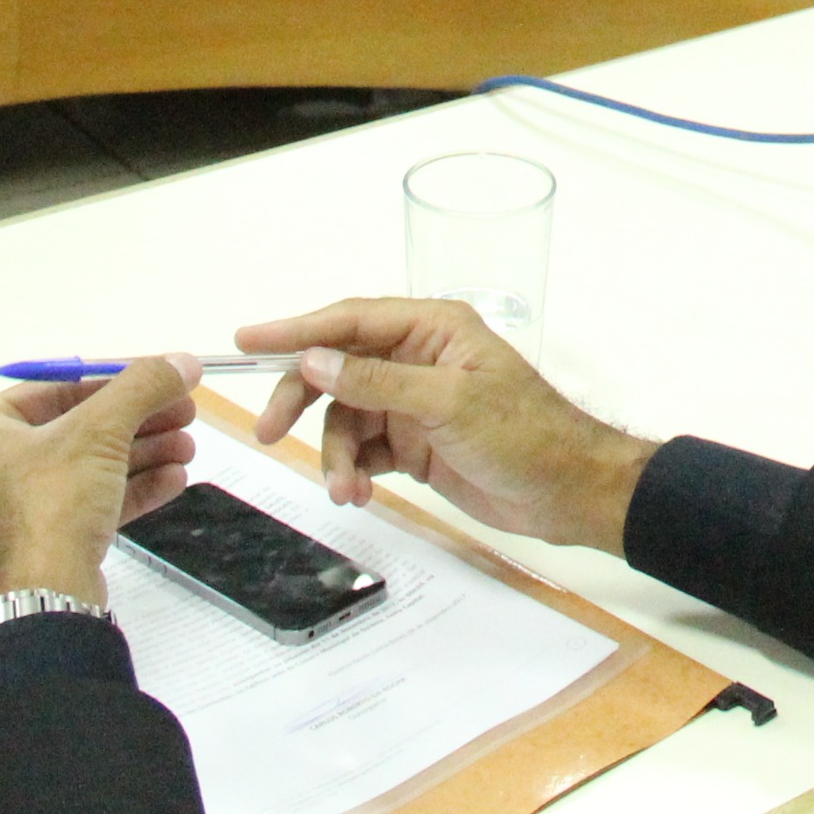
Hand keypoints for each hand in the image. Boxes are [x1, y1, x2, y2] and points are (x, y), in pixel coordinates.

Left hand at [0, 354, 203, 604]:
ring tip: (188, 448)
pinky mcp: (40, 542)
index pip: (55, 388)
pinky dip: (129, 489)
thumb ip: (143, 387)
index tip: (162, 379)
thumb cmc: (51, 503)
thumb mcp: (100, 432)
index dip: (116, 380)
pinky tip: (173, 480)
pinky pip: (86, 503)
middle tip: (185, 414)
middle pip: (76, 427)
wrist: (42, 602)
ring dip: (142, 454)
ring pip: (87, 467)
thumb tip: (185, 360)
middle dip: (138, 421)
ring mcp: (12, 509)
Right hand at [236, 298, 657, 550]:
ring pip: (346, 418)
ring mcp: (414, 404)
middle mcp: (417, 358)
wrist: (568, 491)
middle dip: (302, 400)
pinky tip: (356, 493)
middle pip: (337, 369)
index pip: (350, 320)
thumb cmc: (525, 435)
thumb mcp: (449, 404)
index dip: (296, 329)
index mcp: (432, 328)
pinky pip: (363, 451)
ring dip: (336, 454)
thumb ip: (377, 383)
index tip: (245, 340)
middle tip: (272, 432)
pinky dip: (352, 471)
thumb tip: (315, 362)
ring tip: (344, 489)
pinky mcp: (415, 445)